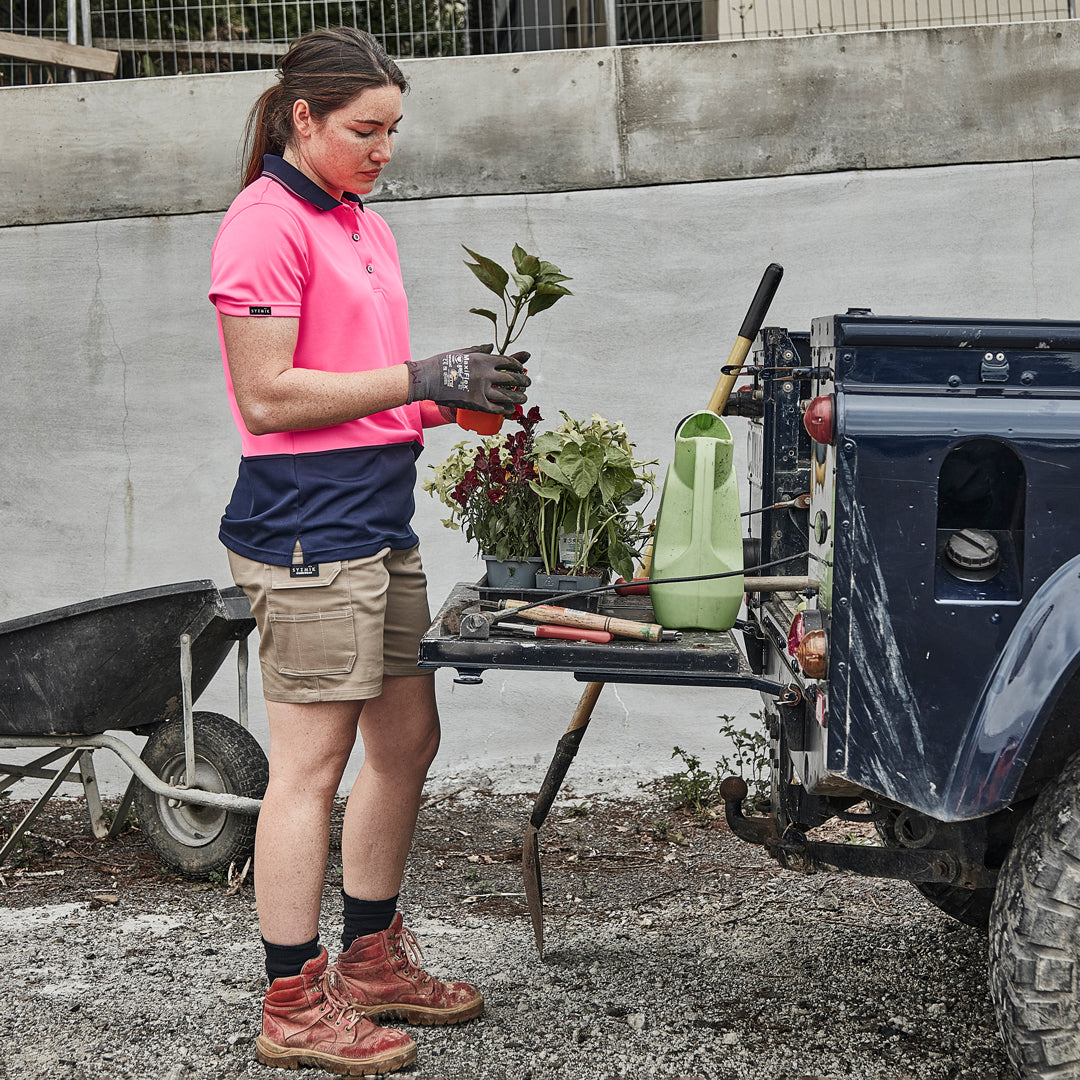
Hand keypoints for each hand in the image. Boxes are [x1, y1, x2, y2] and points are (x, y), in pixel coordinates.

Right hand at [406, 348, 530, 414]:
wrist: (428, 379)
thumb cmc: (443, 364)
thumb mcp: (462, 352)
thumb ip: (479, 350)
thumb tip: (492, 346)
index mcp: (483, 359)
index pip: (508, 362)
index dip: (519, 366)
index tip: (522, 369)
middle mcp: (485, 374)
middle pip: (512, 378)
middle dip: (524, 381)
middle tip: (528, 383)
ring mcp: (481, 390)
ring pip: (508, 395)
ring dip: (519, 397)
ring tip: (524, 398)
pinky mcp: (476, 404)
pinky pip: (496, 408)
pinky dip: (506, 409)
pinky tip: (512, 409)